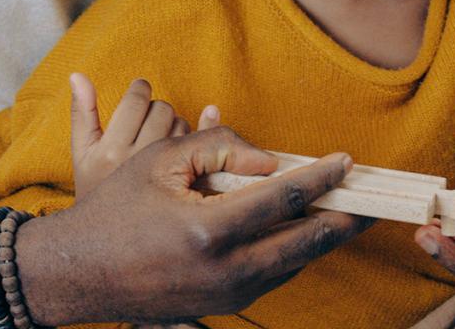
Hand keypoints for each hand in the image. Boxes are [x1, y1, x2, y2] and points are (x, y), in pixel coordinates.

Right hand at [18, 127, 369, 324]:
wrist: (81, 272)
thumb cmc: (116, 209)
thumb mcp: (159, 160)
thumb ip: (218, 148)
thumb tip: (270, 159)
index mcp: (208, 230)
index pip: (283, 199)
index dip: (320, 177)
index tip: (347, 161)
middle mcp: (225, 270)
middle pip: (305, 242)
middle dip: (344, 218)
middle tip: (373, 198)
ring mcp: (227, 295)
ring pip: (294, 263)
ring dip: (322, 238)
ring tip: (346, 212)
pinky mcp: (224, 306)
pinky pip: (274, 275)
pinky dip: (294, 252)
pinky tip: (304, 231)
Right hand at [70, 73, 219, 197]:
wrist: (109, 247)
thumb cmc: (95, 193)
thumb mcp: (81, 154)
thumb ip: (81, 112)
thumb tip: (77, 74)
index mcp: (111, 150)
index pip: (137, 99)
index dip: (140, 90)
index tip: (140, 95)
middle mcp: (139, 163)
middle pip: (164, 109)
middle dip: (158, 110)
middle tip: (148, 123)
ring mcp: (167, 179)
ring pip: (184, 128)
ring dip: (177, 127)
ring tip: (160, 145)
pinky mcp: (189, 191)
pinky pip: (202, 150)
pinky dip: (199, 145)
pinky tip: (187, 155)